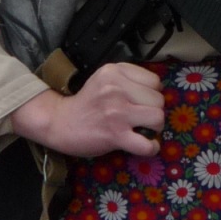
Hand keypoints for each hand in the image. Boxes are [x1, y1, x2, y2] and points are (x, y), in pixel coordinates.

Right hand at [12, 62, 163, 159]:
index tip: (140, 102)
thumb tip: (159, 92)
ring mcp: (116, 112)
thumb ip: (128, 79)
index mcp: (114, 72)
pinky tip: (145, 145)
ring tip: (142, 130)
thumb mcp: (104, 79)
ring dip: (154, 128)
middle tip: (140, 118)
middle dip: (154, 111)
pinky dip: (150, 148)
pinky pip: (147, 144)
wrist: (61, 122)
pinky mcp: (115, 134)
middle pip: (159, 100)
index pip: (155, 81)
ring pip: (158, 118)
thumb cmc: (87, 103)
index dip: (152, 94)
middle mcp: (116, 88)